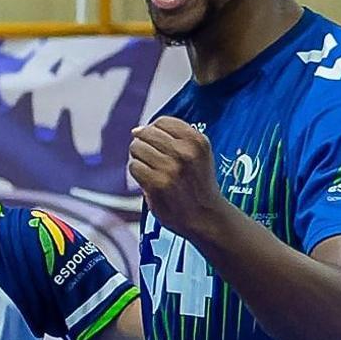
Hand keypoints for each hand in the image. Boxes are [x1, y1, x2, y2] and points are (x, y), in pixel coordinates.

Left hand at [129, 116, 226, 238]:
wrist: (206, 217)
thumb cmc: (197, 184)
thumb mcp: (198, 154)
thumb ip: (174, 138)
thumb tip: (137, 130)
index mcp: (197, 141)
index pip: (162, 122)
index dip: (154, 130)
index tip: (156, 141)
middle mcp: (185, 152)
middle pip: (146, 133)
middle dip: (143, 143)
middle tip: (151, 158)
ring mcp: (170, 168)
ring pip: (137, 148)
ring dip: (139, 158)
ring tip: (151, 169)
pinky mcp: (157, 184)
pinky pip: (134, 166)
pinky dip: (137, 172)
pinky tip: (148, 180)